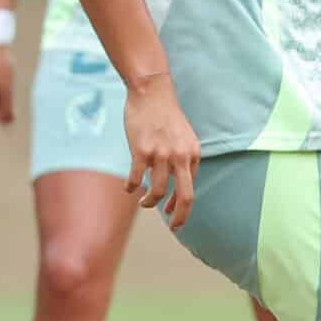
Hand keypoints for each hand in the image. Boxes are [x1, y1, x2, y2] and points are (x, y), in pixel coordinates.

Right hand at [123, 75, 201, 228]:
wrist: (152, 92)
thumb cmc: (166, 116)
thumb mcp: (185, 138)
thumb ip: (184, 160)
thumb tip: (176, 186)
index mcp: (192, 154)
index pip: (190, 189)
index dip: (181, 206)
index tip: (172, 213)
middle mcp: (180, 156)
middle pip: (185, 196)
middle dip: (180, 217)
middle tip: (174, 228)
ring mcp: (160, 154)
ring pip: (156, 191)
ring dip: (149, 203)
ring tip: (143, 203)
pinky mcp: (141, 151)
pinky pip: (135, 178)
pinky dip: (131, 187)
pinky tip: (128, 188)